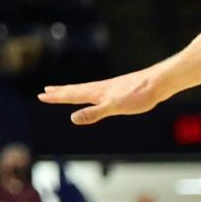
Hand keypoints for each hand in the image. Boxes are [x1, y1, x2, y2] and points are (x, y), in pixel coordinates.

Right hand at [38, 66, 164, 124]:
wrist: (158, 83)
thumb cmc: (138, 95)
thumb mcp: (115, 107)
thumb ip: (94, 113)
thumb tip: (73, 118)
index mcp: (96, 93)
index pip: (71, 95)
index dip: (57, 97)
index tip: (42, 95)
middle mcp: (100, 89)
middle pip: (75, 91)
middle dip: (59, 93)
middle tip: (45, 92)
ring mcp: (109, 89)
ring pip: (84, 90)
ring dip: (71, 91)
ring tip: (63, 90)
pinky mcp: (118, 90)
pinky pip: (95, 91)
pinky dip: (87, 92)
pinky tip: (93, 94)